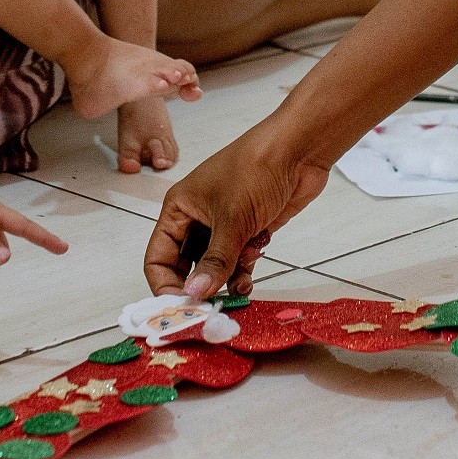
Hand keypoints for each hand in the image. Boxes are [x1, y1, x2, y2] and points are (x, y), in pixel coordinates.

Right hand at [144, 133, 330, 297]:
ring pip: (216, 266)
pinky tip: (256, 257)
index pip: (158, 257)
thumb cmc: (256, 168)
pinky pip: (239, 260)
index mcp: (179, 209)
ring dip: (228, 278)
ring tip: (242, 283)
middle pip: (187, 266)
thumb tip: (196, 293)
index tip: (182, 307)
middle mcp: (197, 218)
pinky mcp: (248, 229)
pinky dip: (246, 267)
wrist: (298, 150)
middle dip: (200, 286)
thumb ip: (215, 261)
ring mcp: (224, 224)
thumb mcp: (231, 219)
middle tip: (212, 308)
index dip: (166, 284)